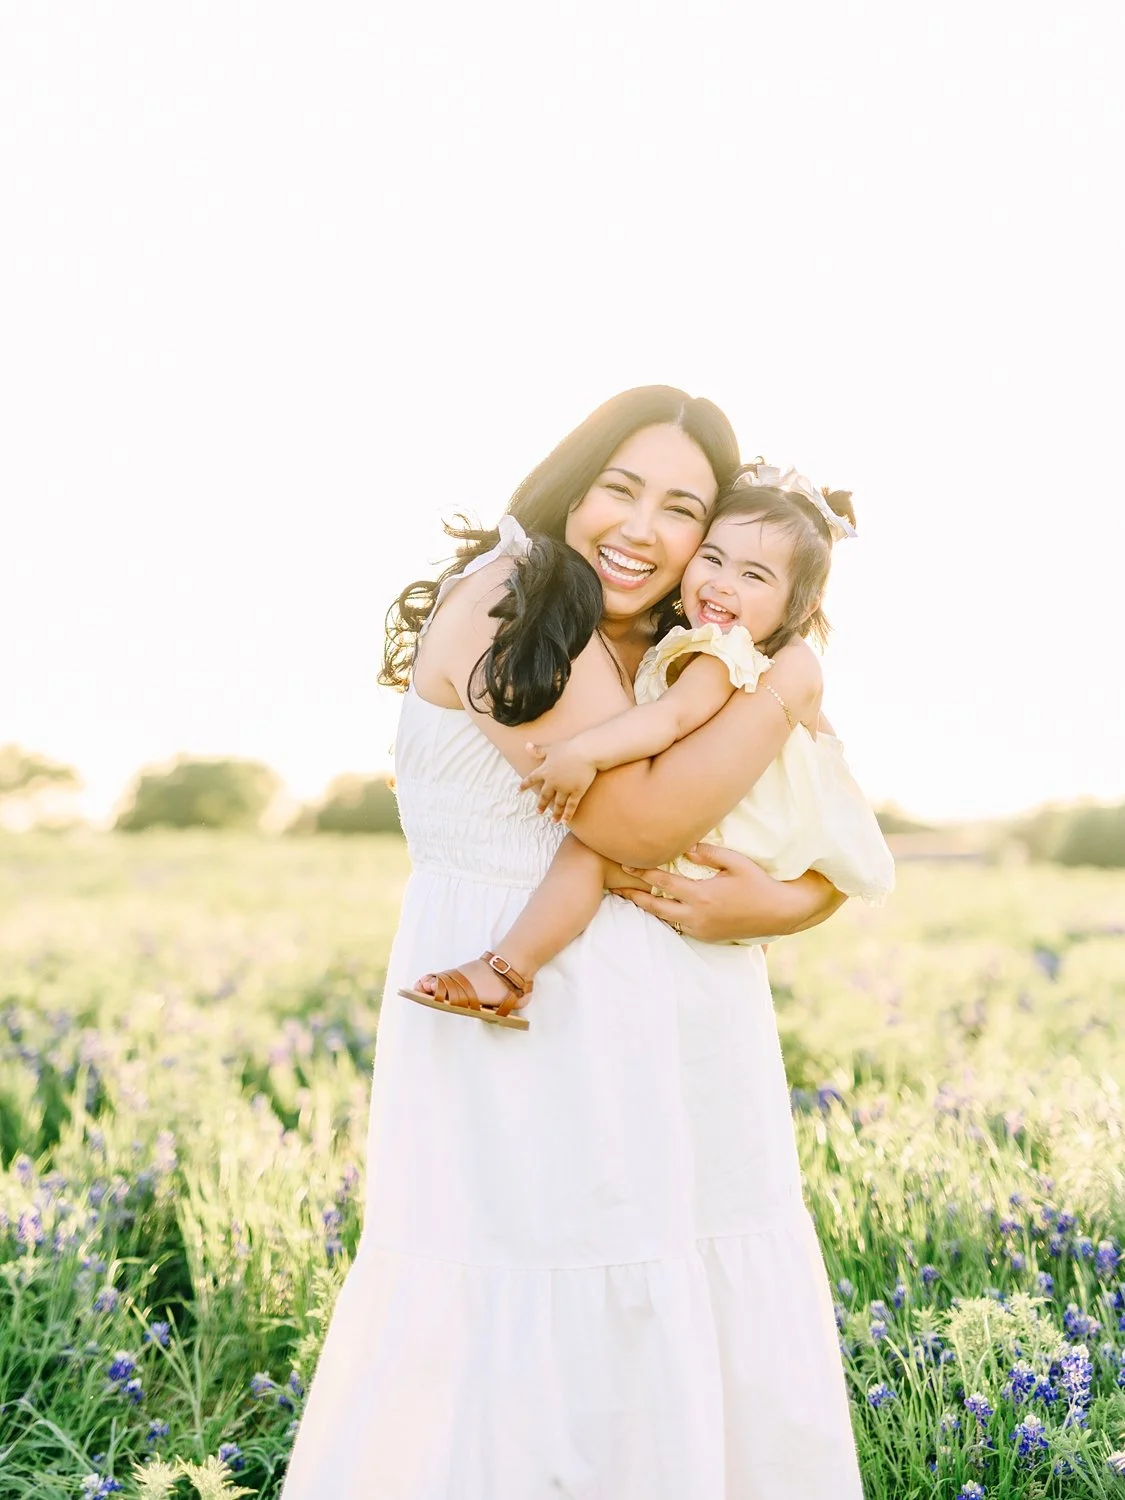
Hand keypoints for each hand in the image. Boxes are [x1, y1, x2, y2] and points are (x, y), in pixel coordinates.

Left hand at [518, 741, 596, 822]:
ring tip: (553, 820)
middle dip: (541, 805)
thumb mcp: (551, 748)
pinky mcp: (576, 792)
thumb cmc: (569, 748)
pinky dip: (567, 815)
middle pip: (544, 796)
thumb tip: (526, 745)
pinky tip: (564, 821)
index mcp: (545, 770)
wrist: (586, 752)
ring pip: (557, 804)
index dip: (525, 785)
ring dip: (555, 813)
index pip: (531, 779)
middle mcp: (552, 782)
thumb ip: (538, 750)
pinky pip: (571, 806)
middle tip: (538, 812)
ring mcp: (564, 789)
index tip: (519, 790)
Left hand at [616, 843, 840, 942]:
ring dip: (648, 908)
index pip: (663, 883)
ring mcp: (700, 928)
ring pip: (665, 919)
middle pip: (655, 907)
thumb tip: (684, 846)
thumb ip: (708, 853)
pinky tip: (658, 908)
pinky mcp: (706, 936)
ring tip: (630, 898)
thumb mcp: (736, 862)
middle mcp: (697, 915)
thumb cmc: (758, 883)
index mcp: (701, 896)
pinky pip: (679, 926)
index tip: (625, 863)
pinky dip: (666, 916)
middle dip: (634, 896)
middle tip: (615, 887)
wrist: (779, 913)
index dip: (642, 872)